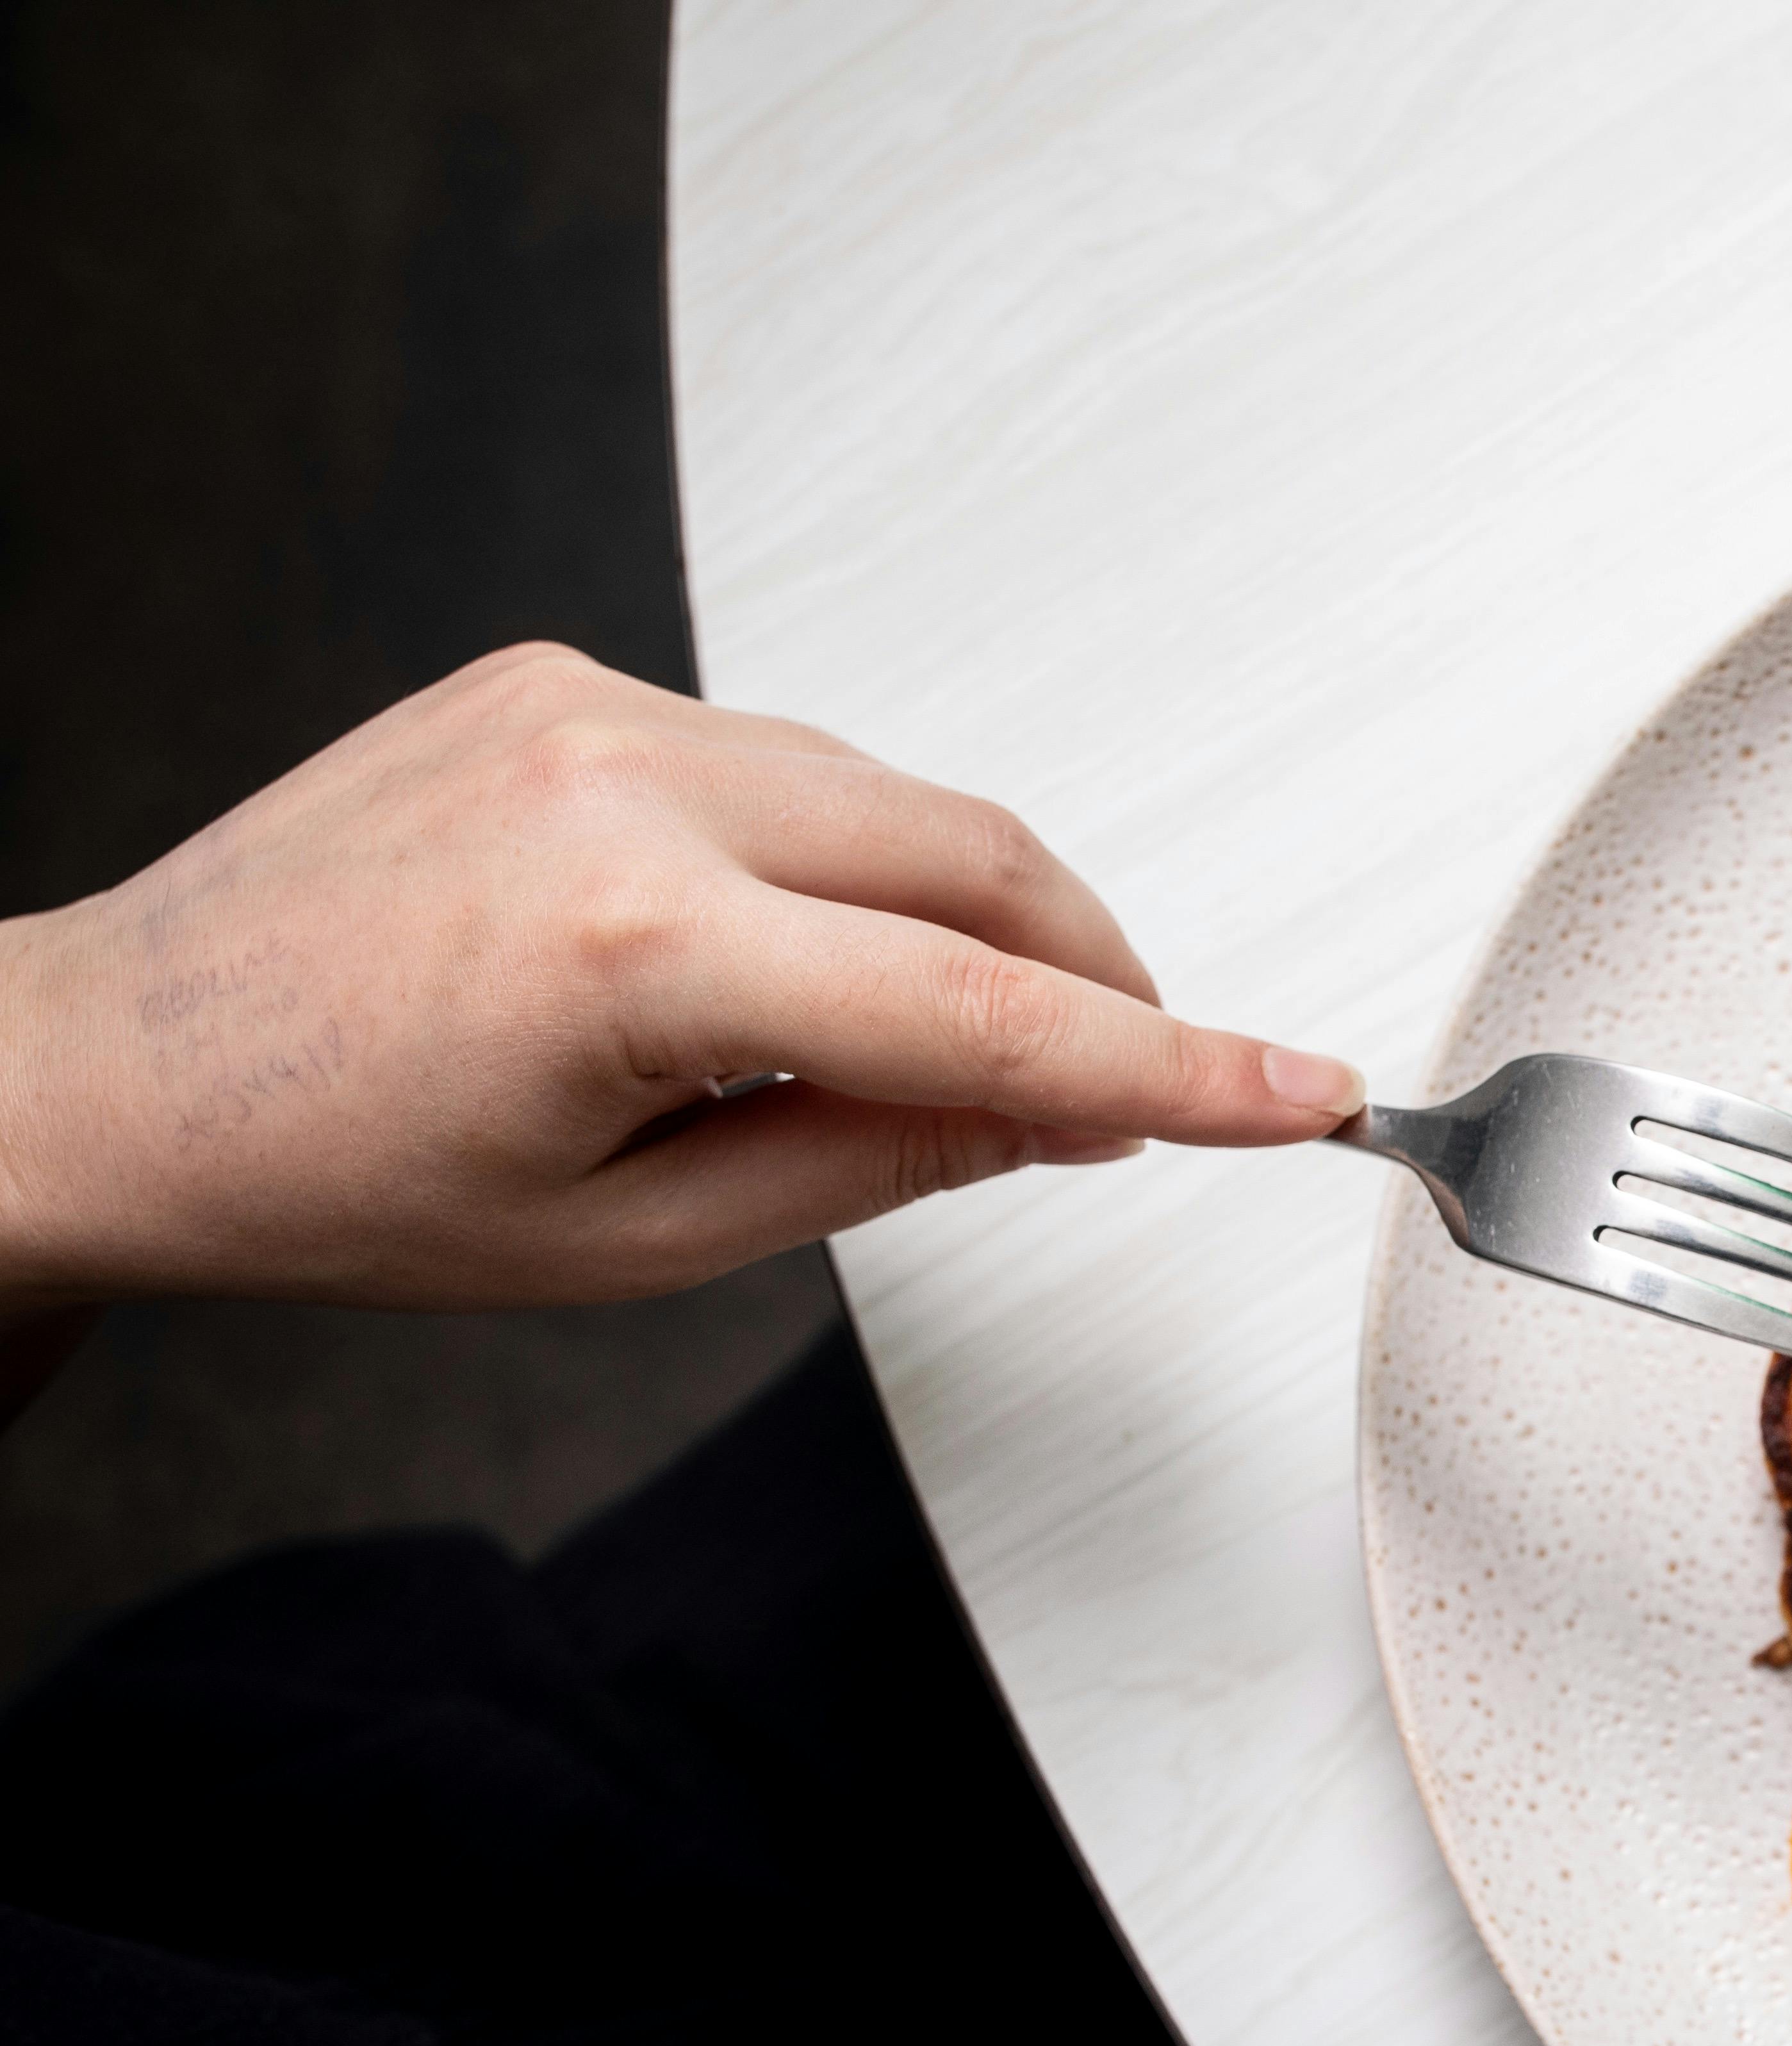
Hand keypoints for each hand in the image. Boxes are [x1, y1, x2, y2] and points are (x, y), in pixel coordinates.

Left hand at [0, 642, 1359, 1313]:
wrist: (108, 1064)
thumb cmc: (326, 1171)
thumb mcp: (632, 1241)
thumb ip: (873, 1161)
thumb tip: (1056, 1111)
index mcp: (631, 951)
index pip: (985, 1017)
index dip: (1171, 1069)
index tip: (1295, 1094)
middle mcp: (619, 789)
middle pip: (979, 862)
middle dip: (1093, 975)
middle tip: (1137, 1084)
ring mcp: (588, 712)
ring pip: (896, 802)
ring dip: (965, 918)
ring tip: (922, 1045)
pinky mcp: (562, 680)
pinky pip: (787, 761)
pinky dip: (846, 859)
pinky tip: (792, 952)